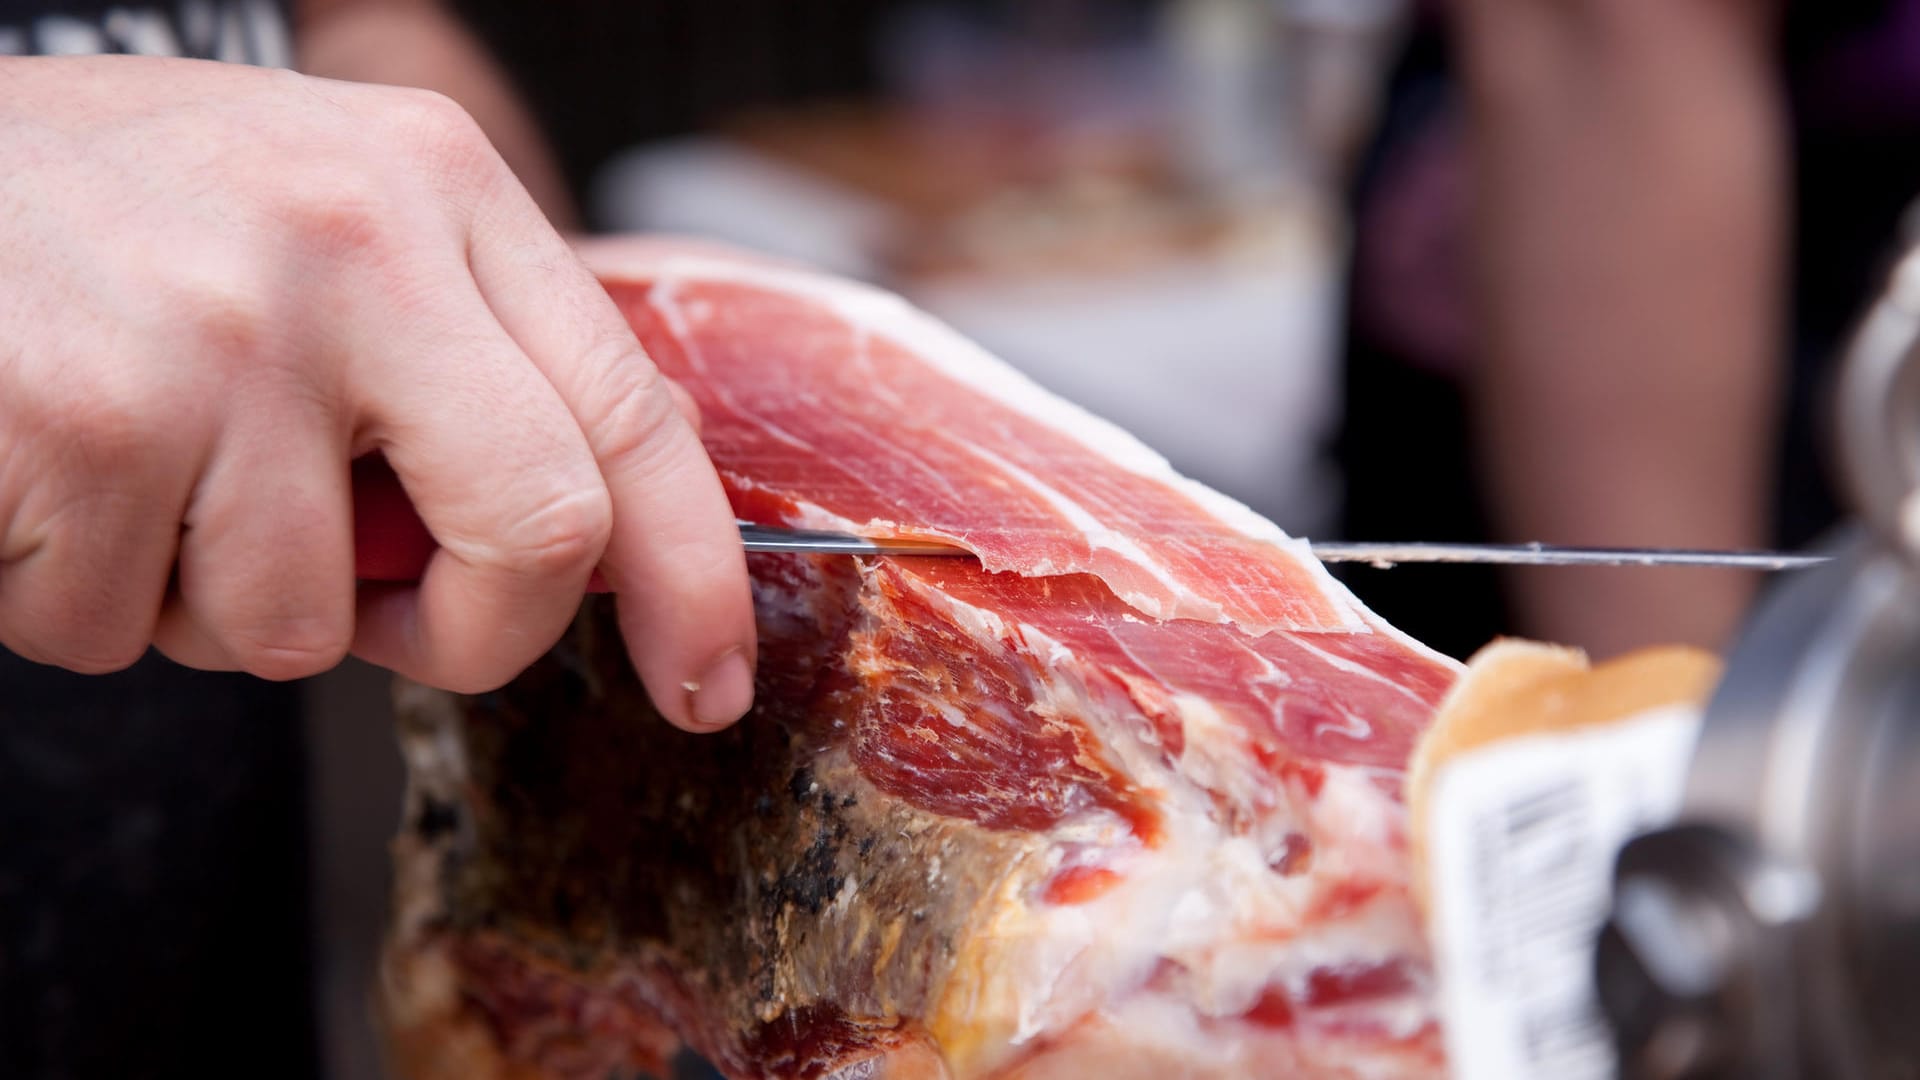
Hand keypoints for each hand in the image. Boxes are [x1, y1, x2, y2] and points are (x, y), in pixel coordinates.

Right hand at [0, 56, 755, 728]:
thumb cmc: (124, 215)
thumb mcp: (332, 216)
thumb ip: (465, 352)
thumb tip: (577, 534)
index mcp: (439, 188)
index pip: (632, 411)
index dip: (692, 574)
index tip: (703, 680)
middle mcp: (355, 245)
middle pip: (540, 531)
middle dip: (477, 634)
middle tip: (397, 625)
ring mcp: (223, 334)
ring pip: (304, 625)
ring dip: (218, 607)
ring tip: (142, 476)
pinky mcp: (85, 423)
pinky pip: (130, 633)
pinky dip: (86, 599)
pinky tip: (51, 478)